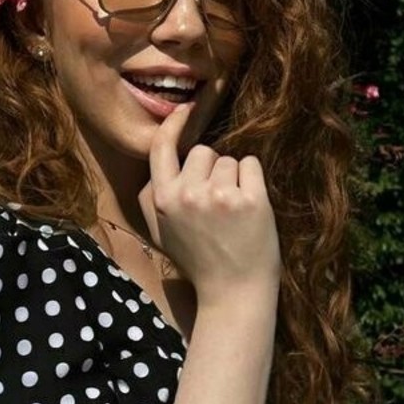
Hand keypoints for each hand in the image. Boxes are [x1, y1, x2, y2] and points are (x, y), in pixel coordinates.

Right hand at [138, 99, 281, 300]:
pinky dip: (253, 181)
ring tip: (232, 212)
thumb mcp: (160, 234)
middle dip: (211, 169)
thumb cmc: (198, 262)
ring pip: (229, 159)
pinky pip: (251, 165)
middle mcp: (187, 194)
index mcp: (162, 200)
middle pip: (202, 151)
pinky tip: (249, 208)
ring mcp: (220, 196)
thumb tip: (155, 164)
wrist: (233, 292)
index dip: (173, 125)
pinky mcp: (250, 200)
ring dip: (234, 178)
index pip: (161, 148)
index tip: (184, 110)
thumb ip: (150, 199)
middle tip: (215, 204)